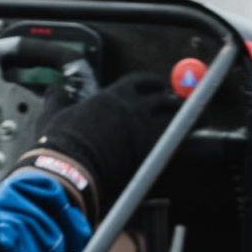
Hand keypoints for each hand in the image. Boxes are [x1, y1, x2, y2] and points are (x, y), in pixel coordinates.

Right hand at [12, 72, 179, 218]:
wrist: (69, 170)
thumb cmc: (59, 144)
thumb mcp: (52, 115)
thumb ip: (57, 99)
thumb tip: (54, 89)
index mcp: (111, 96)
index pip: (140, 81)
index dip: (152, 83)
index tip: (157, 86)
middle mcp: (132, 108)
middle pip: (164, 97)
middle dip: (174, 99)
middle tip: (179, 102)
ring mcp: (144, 130)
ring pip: (177, 116)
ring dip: (190, 115)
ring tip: (199, 118)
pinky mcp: (151, 152)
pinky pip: (178, 140)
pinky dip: (187, 137)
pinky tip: (193, 138)